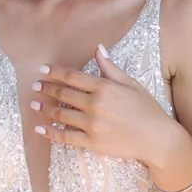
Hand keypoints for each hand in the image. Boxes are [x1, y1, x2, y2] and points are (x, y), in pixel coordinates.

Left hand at [31, 44, 173, 165]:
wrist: (157, 138)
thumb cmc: (146, 108)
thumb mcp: (130, 83)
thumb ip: (110, 67)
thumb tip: (98, 48)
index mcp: (104, 88)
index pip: (73, 77)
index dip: (55, 72)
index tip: (43, 69)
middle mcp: (95, 105)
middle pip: (64, 94)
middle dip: (47, 89)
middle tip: (35, 85)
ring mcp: (92, 125)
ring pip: (61, 115)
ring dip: (45, 108)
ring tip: (33, 104)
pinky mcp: (92, 143)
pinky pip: (66, 137)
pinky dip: (51, 133)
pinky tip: (40, 128)